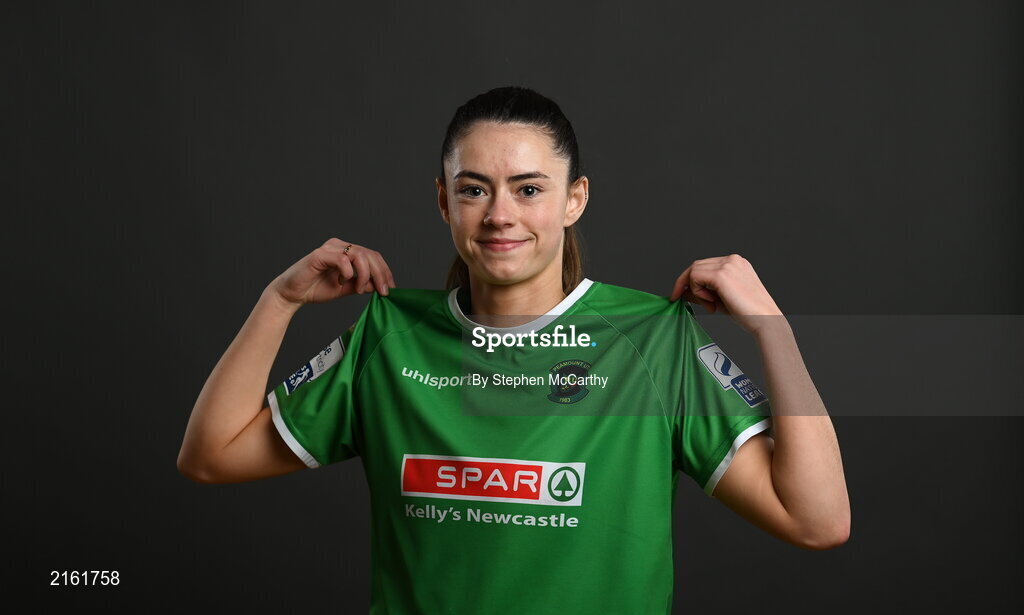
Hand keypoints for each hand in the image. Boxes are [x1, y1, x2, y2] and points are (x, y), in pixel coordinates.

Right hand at [268, 237, 396, 306]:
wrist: (292, 294)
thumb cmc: (316, 289)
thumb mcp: (346, 288)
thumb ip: (362, 284)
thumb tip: (380, 285)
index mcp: (347, 251)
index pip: (373, 256)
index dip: (385, 272)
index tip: (390, 289)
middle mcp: (340, 245)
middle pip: (370, 254)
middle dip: (380, 274)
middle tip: (383, 291)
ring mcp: (330, 248)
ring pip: (360, 255)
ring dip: (364, 275)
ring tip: (359, 289)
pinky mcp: (320, 254)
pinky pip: (343, 260)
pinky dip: (348, 273)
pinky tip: (341, 282)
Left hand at [669, 254, 782, 334]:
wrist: (765, 320)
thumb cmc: (748, 313)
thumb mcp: (720, 299)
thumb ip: (702, 292)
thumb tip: (683, 292)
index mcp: (736, 263)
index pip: (705, 265)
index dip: (691, 280)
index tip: (682, 293)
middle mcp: (732, 260)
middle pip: (697, 265)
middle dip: (687, 283)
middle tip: (683, 299)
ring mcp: (727, 265)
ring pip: (694, 270)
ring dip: (695, 290)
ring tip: (710, 305)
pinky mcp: (722, 275)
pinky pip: (695, 277)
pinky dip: (697, 291)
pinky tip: (710, 303)